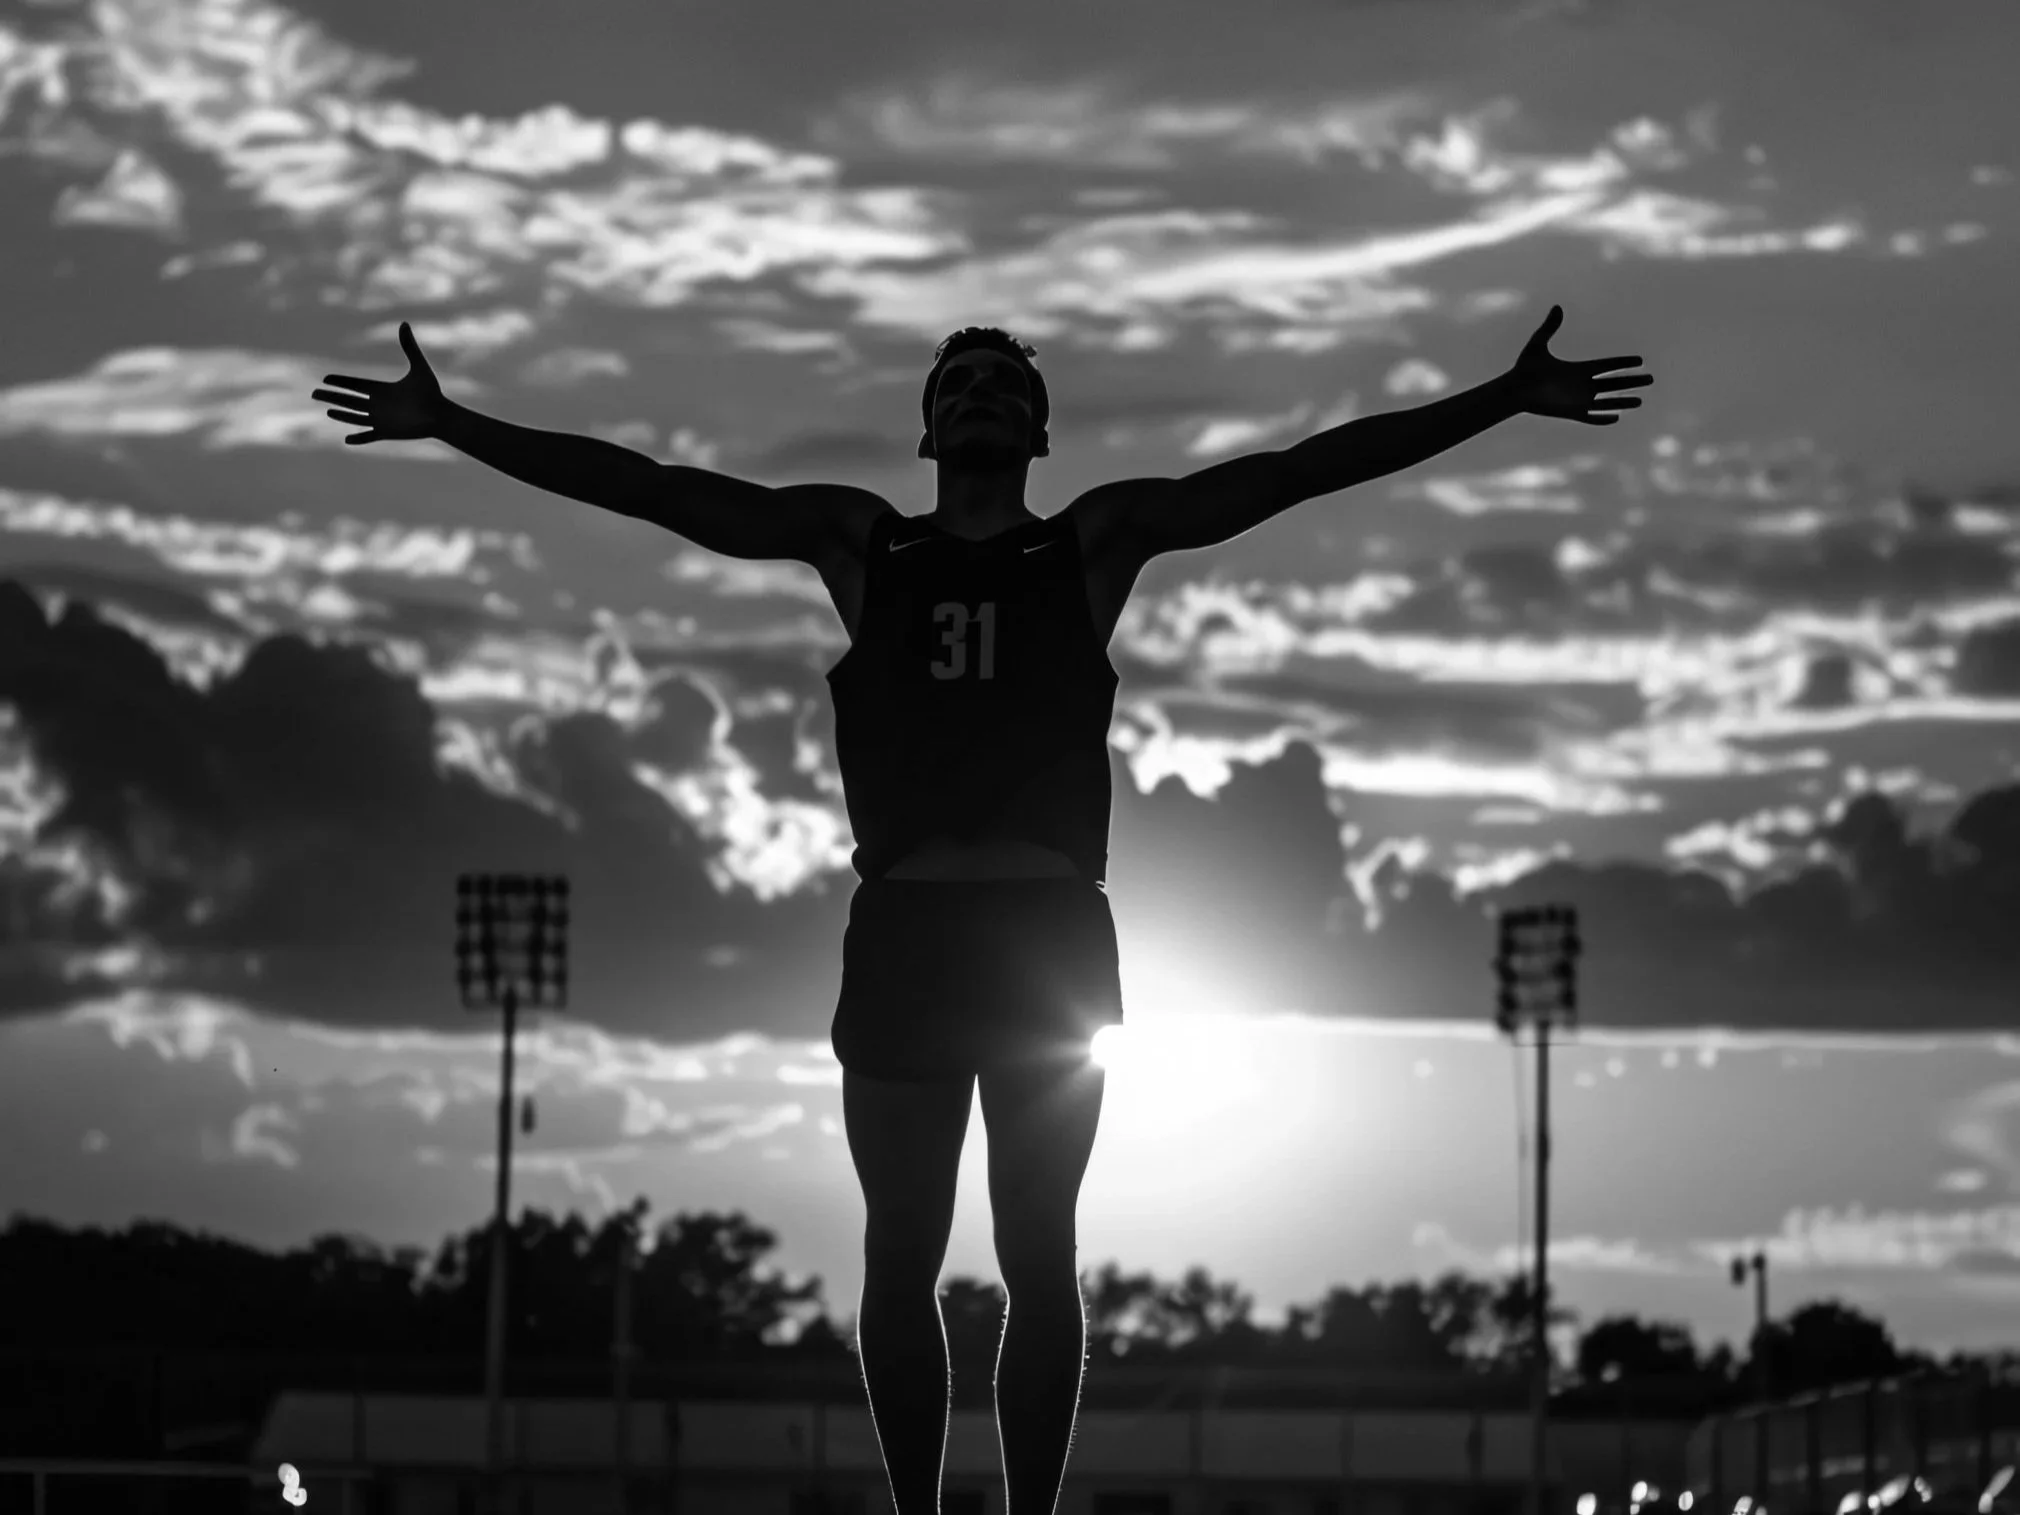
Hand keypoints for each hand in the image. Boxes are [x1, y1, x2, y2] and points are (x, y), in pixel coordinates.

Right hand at [312, 322, 448, 443]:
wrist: (442, 415)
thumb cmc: (432, 392)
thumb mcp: (419, 367)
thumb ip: (409, 346)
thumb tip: (405, 323)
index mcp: (382, 390)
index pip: (356, 385)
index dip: (340, 382)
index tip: (326, 379)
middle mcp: (379, 404)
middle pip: (349, 400)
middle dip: (332, 397)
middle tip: (314, 394)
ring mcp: (382, 419)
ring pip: (355, 417)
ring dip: (342, 414)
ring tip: (328, 410)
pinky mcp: (387, 432)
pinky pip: (369, 436)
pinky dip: (359, 438)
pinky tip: (347, 440)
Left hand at [1503, 305, 1652, 424]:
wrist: (1513, 390)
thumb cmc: (1524, 368)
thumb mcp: (1538, 344)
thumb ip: (1549, 327)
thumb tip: (1557, 307)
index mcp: (1579, 368)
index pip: (1608, 365)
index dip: (1623, 362)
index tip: (1639, 360)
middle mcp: (1582, 384)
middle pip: (1613, 383)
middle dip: (1632, 382)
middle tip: (1650, 379)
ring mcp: (1578, 399)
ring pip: (1606, 401)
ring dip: (1622, 401)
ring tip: (1640, 401)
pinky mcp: (1570, 412)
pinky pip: (1590, 417)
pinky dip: (1602, 419)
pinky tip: (1615, 418)